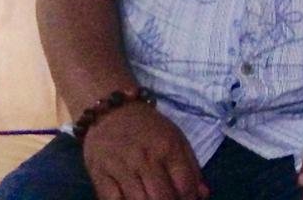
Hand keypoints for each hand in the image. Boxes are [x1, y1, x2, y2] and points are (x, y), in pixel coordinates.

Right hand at [82, 103, 209, 199]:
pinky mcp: (100, 174)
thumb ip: (191, 167)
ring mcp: (121, 167)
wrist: (111, 111)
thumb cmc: (148, 128)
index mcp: (168, 147)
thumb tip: (203, 195)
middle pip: (162, 198)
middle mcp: (145, 158)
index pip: (185, 186)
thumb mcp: (175, 138)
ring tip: (151, 199)